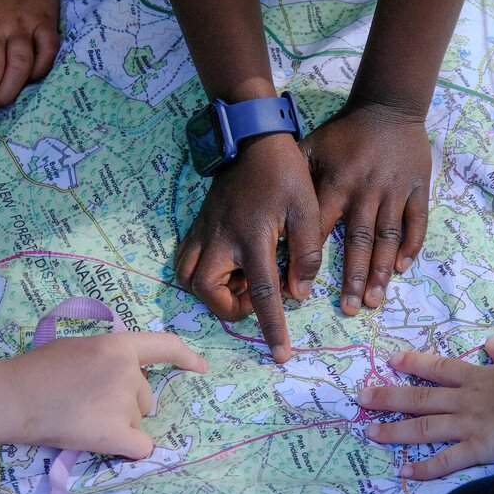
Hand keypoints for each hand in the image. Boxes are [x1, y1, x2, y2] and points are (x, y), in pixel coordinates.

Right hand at [12, 331, 206, 457]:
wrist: (15, 396)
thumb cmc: (38, 369)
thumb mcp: (80, 347)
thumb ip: (107, 357)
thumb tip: (122, 371)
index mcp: (120, 346)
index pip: (165, 346)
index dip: (186, 357)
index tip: (200, 368)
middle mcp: (129, 372)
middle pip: (145, 398)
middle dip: (125, 404)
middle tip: (88, 404)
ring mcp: (124, 403)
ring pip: (137, 422)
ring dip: (120, 425)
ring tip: (83, 420)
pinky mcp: (115, 434)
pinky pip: (140, 448)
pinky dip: (129, 451)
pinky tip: (110, 447)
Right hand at [175, 133, 321, 362]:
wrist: (252, 138)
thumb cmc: (285, 173)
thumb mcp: (308, 210)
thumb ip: (306, 254)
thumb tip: (299, 293)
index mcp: (252, 238)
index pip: (261, 295)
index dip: (272, 328)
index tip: (280, 355)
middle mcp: (221, 239)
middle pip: (208, 292)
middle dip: (230, 307)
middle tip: (255, 297)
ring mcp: (204, 232)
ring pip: (189, 278)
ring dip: (212, 292)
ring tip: (239, 282)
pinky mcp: (197, 225)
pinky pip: (185, 260)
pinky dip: (200, 274)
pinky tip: (225, 267)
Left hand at [299, 102, 430, 313]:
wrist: (389, 106)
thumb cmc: (345, 132)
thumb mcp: (313, 145)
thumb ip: (296, 177)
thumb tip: (271, 212)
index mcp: (337, 182)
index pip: (321, 226)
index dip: (311, 258)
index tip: (304, 288)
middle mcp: (365, 190)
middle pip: (358, 241)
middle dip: (353, 277)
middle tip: (349, 309)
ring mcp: (394, 191)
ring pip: (387, 237)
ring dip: (380, 270)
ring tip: (373, 300)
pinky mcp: (417, 188)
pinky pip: (416, 222)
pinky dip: (410, 245)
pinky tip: (402, 268)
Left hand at [358, 341, 493, 479]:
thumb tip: (492, 343)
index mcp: (479, 376)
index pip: (439, 368)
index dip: (414, 364)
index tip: (391, 360)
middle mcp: (467, 399)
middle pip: (420, 397)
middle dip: (388, 396)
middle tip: (360, 396)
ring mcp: (470, 423)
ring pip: (424, 427)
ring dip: (395, 430)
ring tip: (369, 431)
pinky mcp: (480, 447)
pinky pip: (447, 460)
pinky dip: (425, 467)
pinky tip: (404, 472)